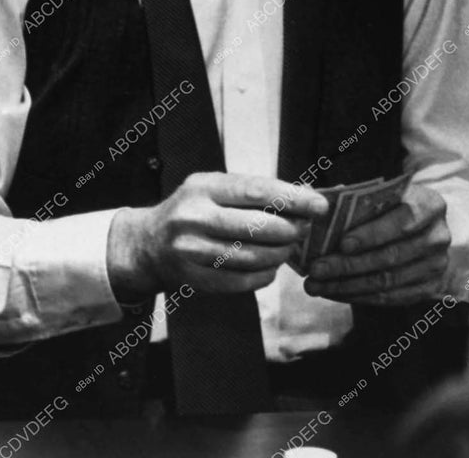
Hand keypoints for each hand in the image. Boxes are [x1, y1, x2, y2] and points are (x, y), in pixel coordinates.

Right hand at [107, 172, 327, 300]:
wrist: (149, 243)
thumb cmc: (194, 209)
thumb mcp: (214, 188)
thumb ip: (253, 191)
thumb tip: (304, 197)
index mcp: (203, 187)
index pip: (256, 191)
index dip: (292, 199)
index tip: (319, 205)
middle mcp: (194, 217)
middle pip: (257, 227)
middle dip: (290, 229)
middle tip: (303, 229)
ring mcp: (193, 251)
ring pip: (253, 257)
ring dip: (280, 254)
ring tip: (288, 247)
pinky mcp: (196, 279)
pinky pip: (242, 281)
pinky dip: (265, 275)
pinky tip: (270, 267)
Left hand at [305, 184, 450, 304]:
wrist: (424, 226)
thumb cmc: (394, 204)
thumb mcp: (384, 194)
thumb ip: (359, 198)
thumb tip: (322, 205)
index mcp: (430, 205)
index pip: (401, 222)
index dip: (372, 235)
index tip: (343, 244)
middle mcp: (438, 236)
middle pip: (390, 256)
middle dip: (349, 265)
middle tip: (317, 270)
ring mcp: (437, 266)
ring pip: (387, 281)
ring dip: (347, 285)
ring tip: (317, 285)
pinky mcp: (430, 288)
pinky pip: (391, 298)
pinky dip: (359, 297)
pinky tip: (335, 292)